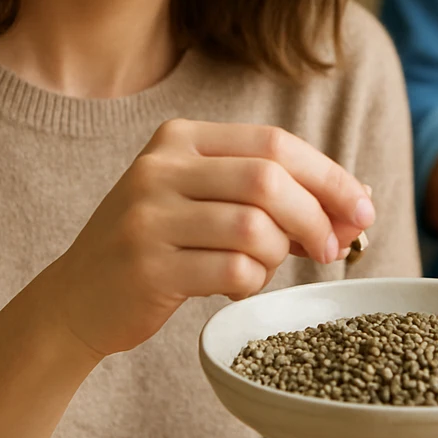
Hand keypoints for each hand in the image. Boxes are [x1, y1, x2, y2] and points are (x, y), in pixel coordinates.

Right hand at [47, 119, 374, 356]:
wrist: (76, 299)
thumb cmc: (158, 247)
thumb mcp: (203, 201)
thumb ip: (270, 194)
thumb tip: (356, 202)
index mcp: (179, 139)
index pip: (274, 143)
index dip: (329, 175)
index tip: (362, 207)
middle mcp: (160, 169)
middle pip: (270, 179)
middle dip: (317, 216)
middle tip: (334, 247)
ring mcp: (149, 217)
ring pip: (255, 228)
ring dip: (280, 255)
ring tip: (266, 267)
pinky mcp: (148, 267)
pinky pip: (233, 271)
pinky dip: (252, 283)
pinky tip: (238, 286)